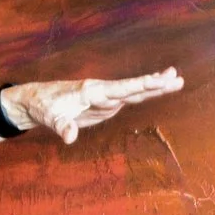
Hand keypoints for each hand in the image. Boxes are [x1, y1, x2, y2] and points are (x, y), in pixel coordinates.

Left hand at [3, 71, 182, 143]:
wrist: (38, 101)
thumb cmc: (44, 107)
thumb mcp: (51, 119)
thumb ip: (62, 127)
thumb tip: (70, 138)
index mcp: (92, 90)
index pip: (121, 88)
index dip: (140, 85)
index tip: (159, 79)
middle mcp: (102, 91)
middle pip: (133, 87)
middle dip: (154, 83)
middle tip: (177, 77)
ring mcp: (105, 97)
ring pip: (134, 92)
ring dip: (154, 87)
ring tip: (177, 80)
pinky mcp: (105, 104)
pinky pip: (129, 99)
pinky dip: (144, 94)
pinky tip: (158, 90)